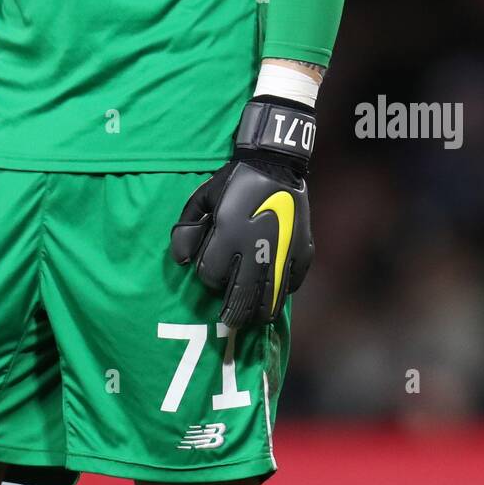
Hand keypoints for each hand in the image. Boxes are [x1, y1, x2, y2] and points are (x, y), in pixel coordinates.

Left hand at [170, 97, 314, 325]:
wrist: (276, 164)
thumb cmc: (235, 180)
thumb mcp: (203, 198)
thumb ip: (187, 229)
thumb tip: (181, 260)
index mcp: (228, 235)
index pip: (211, 275)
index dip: (208, 276)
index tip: (212, 271)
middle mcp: (255, 251)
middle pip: (241, 300)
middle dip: (232, 313)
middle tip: (230, 320)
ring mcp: (282, 255)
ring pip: (270, 302)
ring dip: (259, 313)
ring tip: (253, 316)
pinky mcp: (303, 253)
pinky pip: (293, 286)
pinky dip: (283, 293)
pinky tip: (276, 290)